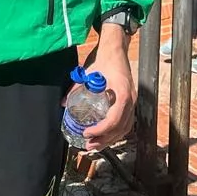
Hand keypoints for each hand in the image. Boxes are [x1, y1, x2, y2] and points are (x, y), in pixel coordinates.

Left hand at [82, 25, 135, 151]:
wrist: (116, 49)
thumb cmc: (103, 60)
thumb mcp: (88, 74)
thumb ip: (75, 89)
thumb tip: (64, 103)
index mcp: (122, 93)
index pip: (114, 119)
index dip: (101, 130)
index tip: (87, 133)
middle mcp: (130, 100)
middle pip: (121, 127)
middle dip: (105, 139)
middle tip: (88, 145)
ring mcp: (132, 101)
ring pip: (125, 127)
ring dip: (111, 139)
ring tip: (95, 145)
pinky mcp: (130, 102)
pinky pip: (126, 122)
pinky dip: (116, 132)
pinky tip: (105, 136)